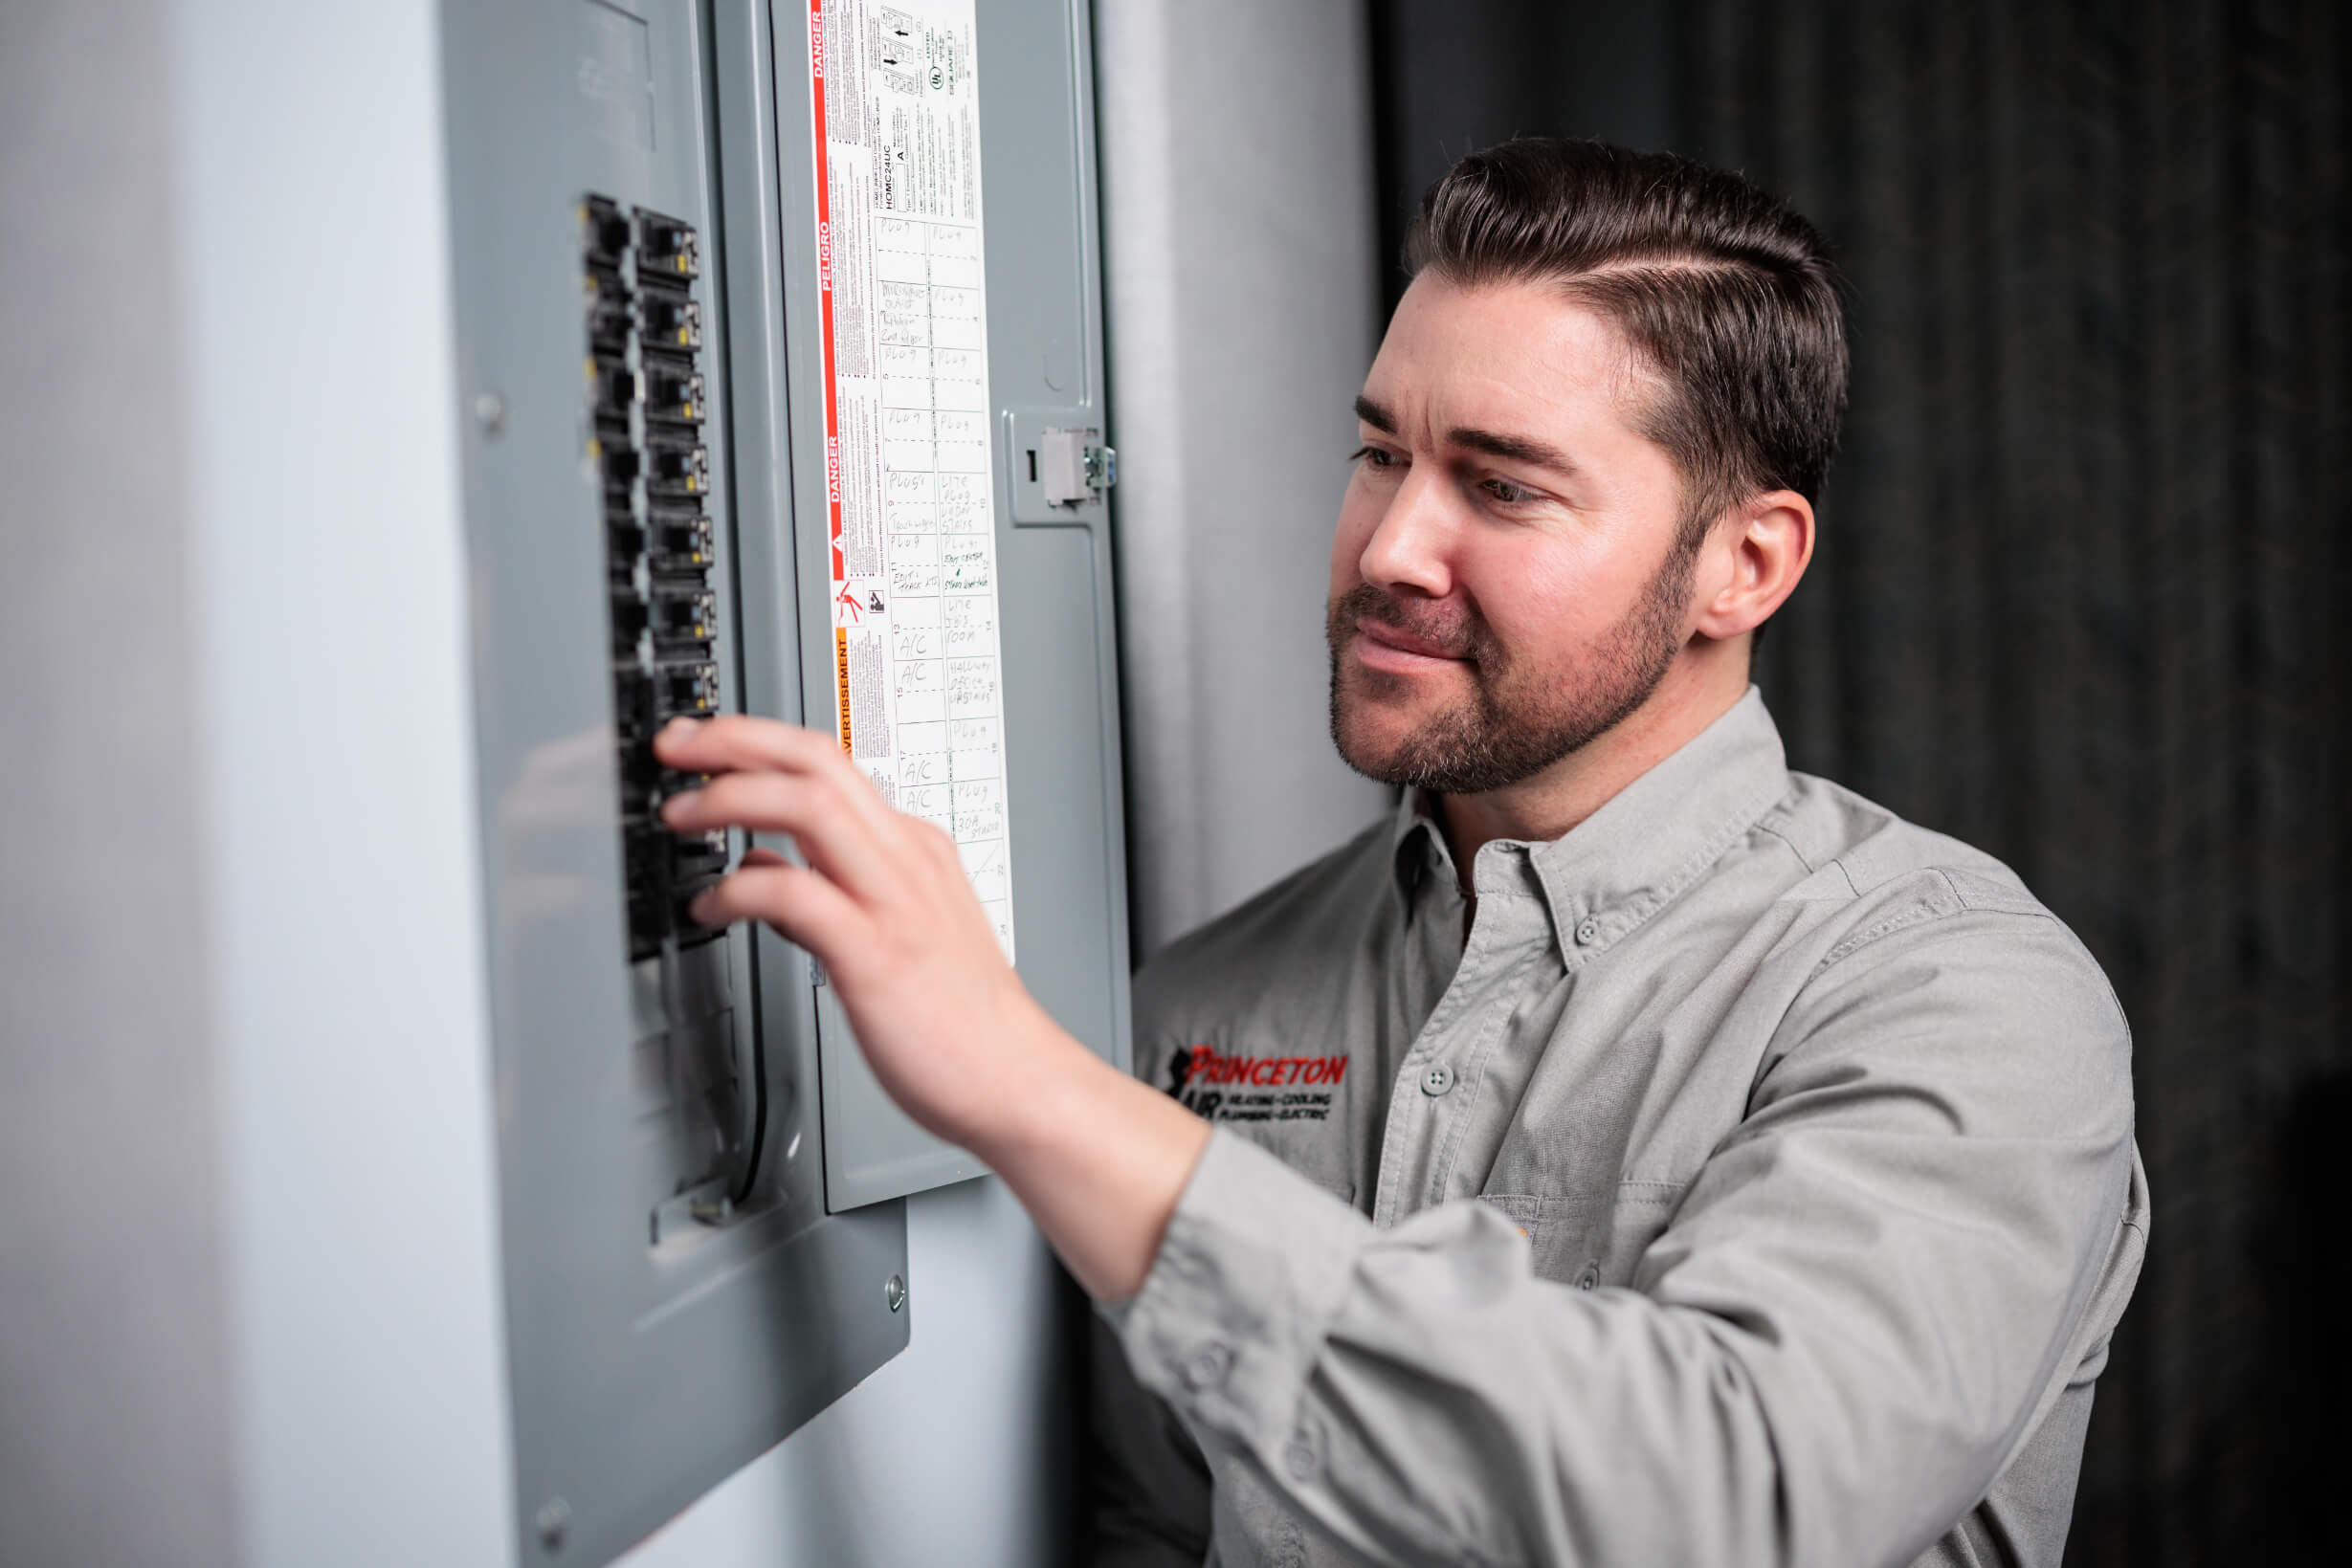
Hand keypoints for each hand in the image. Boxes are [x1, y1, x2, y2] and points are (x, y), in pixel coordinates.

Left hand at [653, 714, 1071, 1150]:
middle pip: (818, 758)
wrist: (1015, 1080)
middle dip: (735, 740)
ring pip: (809, 803)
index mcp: (913, 848)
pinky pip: (796, 894)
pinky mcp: (876, 954)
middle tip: (676, 748)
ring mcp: (894, 902)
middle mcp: (906, 859)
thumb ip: (829, 889)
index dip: (758, 741)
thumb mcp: (893, 929)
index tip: (703, 745)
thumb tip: (764, 865)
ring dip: (731, 796)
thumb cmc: (959, 1020)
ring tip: (680, 815)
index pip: (830, 761)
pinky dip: (738, 889)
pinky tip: (710, 909)